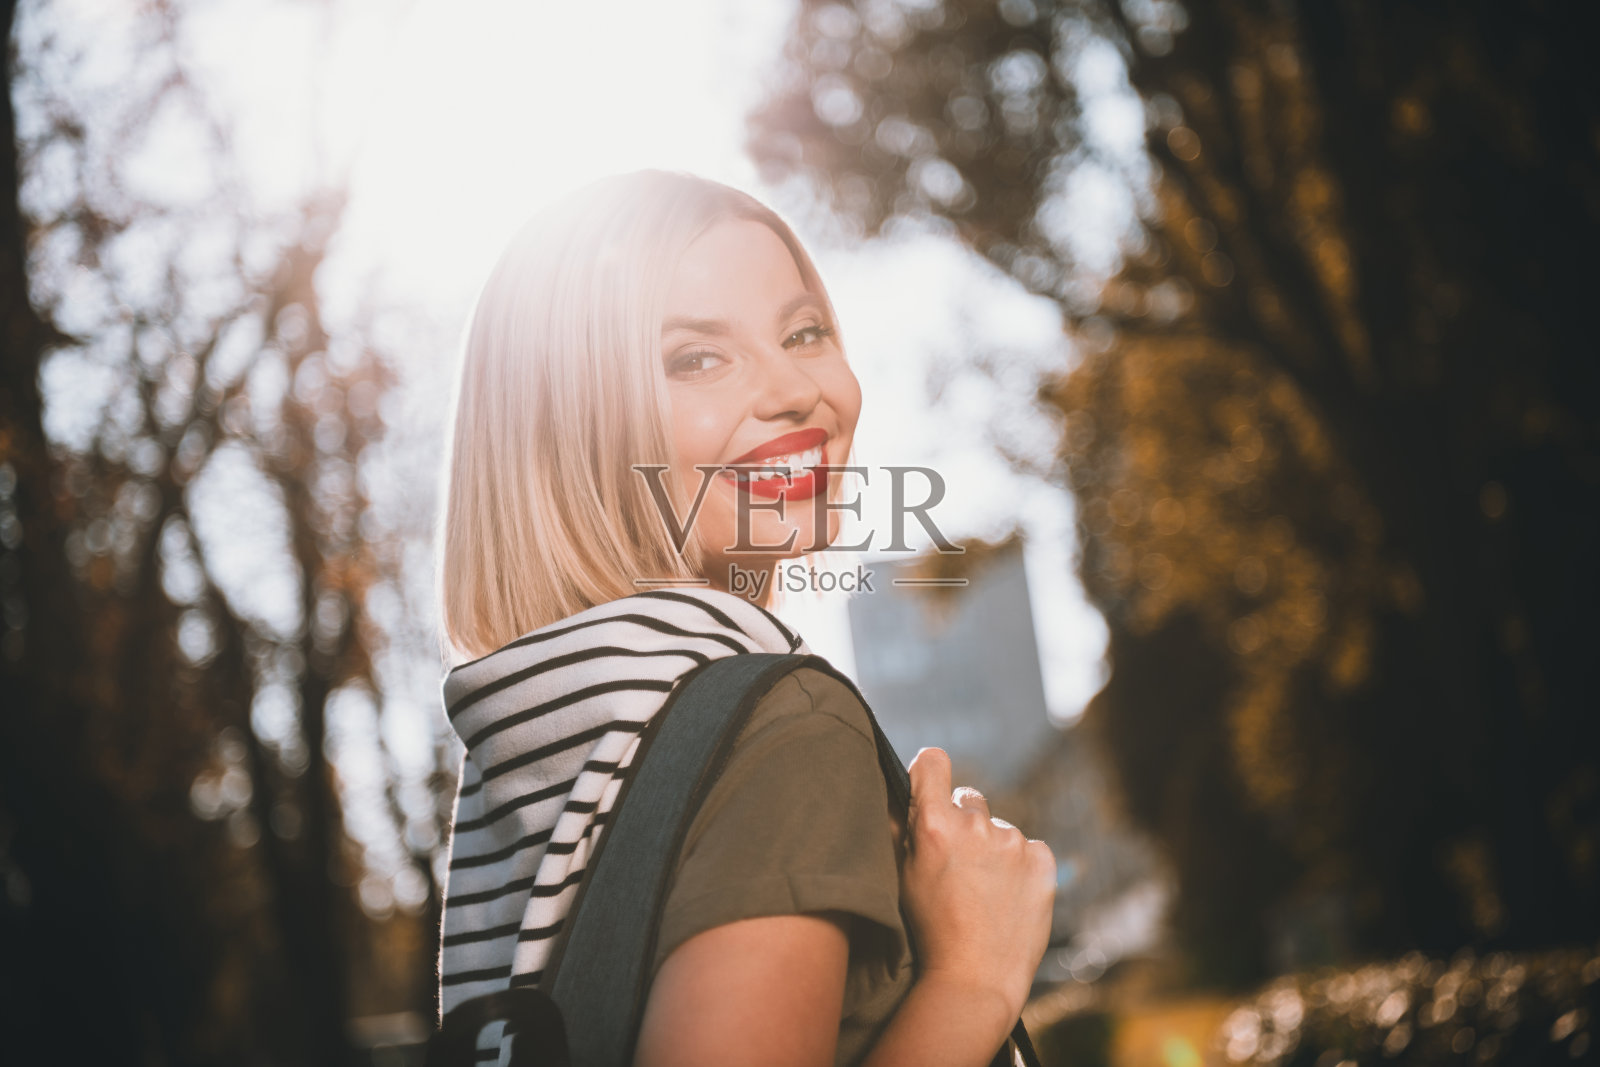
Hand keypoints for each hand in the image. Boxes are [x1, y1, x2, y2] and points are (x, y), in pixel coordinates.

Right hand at [896, 747, 1055, 1026]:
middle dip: (962, 823)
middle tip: (958, 864)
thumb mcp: (899, 876)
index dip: (929, 772)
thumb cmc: (929, 930)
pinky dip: (1019, 866)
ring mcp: (1013, 841)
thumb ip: (898, 828)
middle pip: (968, 799)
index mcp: (934, 824)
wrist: (976, 979)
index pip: (933, 761)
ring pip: (998, 828)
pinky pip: (1028, 848)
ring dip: (991, 848)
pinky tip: (1007, 896)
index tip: (929, 786)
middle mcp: (975, 824)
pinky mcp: (1042, 860)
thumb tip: (895, 791)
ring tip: (983, 892)